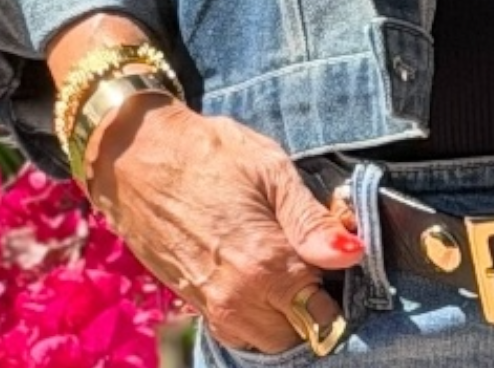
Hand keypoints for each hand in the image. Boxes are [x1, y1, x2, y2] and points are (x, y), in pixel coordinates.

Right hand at [85, 96, 360, 354]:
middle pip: (296, 335)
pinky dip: (258, 316)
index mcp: (263, 266)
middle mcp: (236, 299)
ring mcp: (211, 307)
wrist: (139, 159)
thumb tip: (354, 253)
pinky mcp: (194, 304)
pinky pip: (238, 331)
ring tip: (289, 263)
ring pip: (266, 340)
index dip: (339, 291)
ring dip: (285, 314)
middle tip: (315, 257)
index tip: (341, 261)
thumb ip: (312, 222)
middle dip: (314, 305)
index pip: (321, 316)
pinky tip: (262, 275)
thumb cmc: (211, 155)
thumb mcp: (271, 172)